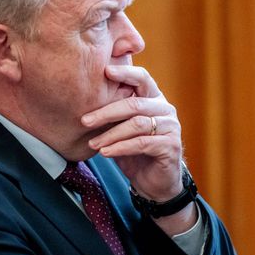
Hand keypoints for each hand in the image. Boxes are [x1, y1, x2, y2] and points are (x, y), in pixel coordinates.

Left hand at [83, 65, 184, 201]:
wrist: (155, 182)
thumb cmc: (135, 153)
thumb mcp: (122, 130)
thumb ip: (113, 114)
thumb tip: (83, 98)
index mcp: (154, 99)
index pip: (142, 78)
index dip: (125, 72)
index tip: (105, 71)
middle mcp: (166, 109)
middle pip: (135, 104)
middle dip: (106, 112)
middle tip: (84, 121)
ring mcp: (171, 127)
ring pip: (137, 124)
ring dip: (111, 134)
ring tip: (92, 143)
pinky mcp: (171, 146)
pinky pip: (142, 143)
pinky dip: (121, 147)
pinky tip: (106, 152)